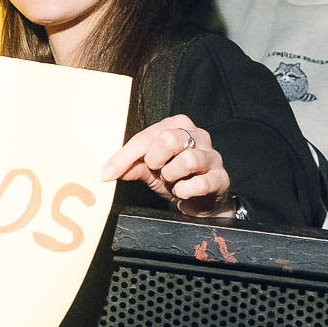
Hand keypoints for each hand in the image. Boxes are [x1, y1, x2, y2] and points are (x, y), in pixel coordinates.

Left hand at [102, 114, 235, 218]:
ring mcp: (212, 156)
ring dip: (172, 176)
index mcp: (178, 125)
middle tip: (156, 170)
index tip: (107, 174)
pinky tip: (184, 192)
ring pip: (187, 160)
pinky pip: (199, 183)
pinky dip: (185, 191)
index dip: (124, 156)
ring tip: (173, 181)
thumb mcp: (150, 169)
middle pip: (169, 139)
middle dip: (155, 160)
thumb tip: (108, 172)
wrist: (201, 201)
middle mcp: (198, 135)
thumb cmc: (176, 178)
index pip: (147, 136)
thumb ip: (131, 166)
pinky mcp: (220, 178)